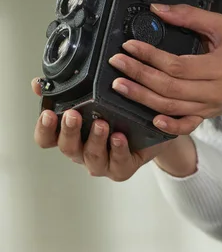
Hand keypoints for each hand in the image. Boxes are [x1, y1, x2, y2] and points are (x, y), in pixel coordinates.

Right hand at [31, 78, 168, 181]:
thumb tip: (39, 83)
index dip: (44, 128)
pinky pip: (119, 164)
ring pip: (93, 156)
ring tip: (102, 123)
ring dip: (95, 139)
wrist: (153, 129)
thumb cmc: (118, 114)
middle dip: (69, 130)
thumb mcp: (94, 97)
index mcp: (71, 135)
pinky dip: (119, 150)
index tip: (48, 113)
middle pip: (67, 147)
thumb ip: (68, 90)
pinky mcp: (122, 168)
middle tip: (73, 115)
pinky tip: (120, 137)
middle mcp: (82, 151)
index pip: (47, 138)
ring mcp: (102, 162)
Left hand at [108, 4, 221, 135]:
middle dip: (139, 75)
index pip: (177, 65)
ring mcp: (206, 108)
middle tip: (117, 63)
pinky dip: (168, 127)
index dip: (150, 56)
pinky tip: (150, 120)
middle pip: (168, 87)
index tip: (130, 46)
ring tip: (119, 86)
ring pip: (169, 107)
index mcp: (217, 67)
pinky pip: (184, 126)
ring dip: (141, 97)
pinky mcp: (203, 117)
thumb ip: (190, 16)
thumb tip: (158, 10)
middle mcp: (211, 91)